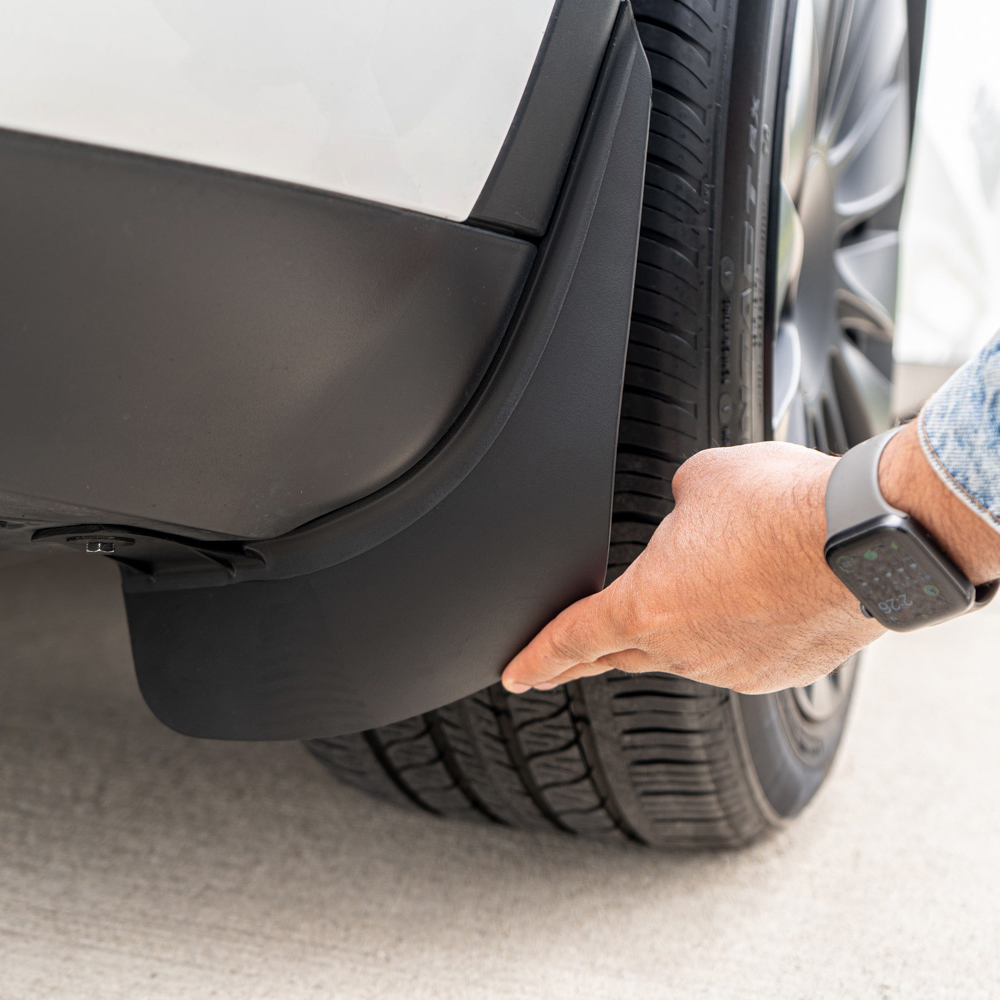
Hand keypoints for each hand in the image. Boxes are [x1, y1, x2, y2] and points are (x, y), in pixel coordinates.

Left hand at [502, 441, 883, 694]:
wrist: (867, 539)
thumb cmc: (782, 508)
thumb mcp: (701, 482)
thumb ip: (675, 506)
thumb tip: (687, 515)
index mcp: (645, 605)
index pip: (569, 639)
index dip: (535, 658)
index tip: (514, 677)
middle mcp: (683, 648)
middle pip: (618, 655)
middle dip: (588, 656)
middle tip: (564, 665)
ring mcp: (731, 667)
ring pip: (683, 653)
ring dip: (678, 628)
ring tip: (698, 591)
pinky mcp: (776, 672)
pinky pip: (735, 655)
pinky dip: (730, 633)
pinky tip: (749, 602)